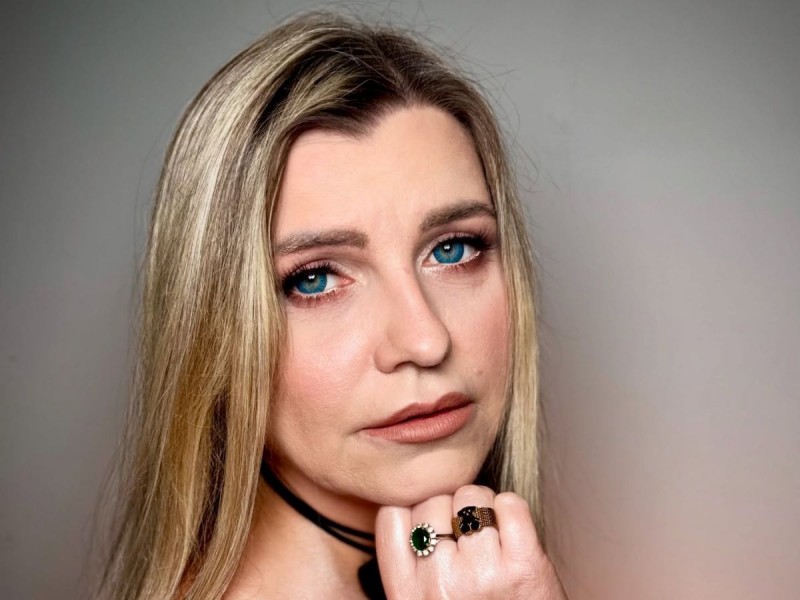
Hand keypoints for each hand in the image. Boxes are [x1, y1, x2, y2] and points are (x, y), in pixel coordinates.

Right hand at [375, 485, 566, 598]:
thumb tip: (414, 504)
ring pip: (471, 497)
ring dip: (482, 508)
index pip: (391, 516)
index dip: (414, 511)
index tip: (431, 525)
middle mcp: (439, 584)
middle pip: (433, 501)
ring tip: (490, 537)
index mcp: (406, 594)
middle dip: (450, 511)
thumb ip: (410, 563)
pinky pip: (510, 505)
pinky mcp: (525, 567)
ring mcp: (483, 574)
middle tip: (467, 539)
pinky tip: (511, 531)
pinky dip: (512, 510)